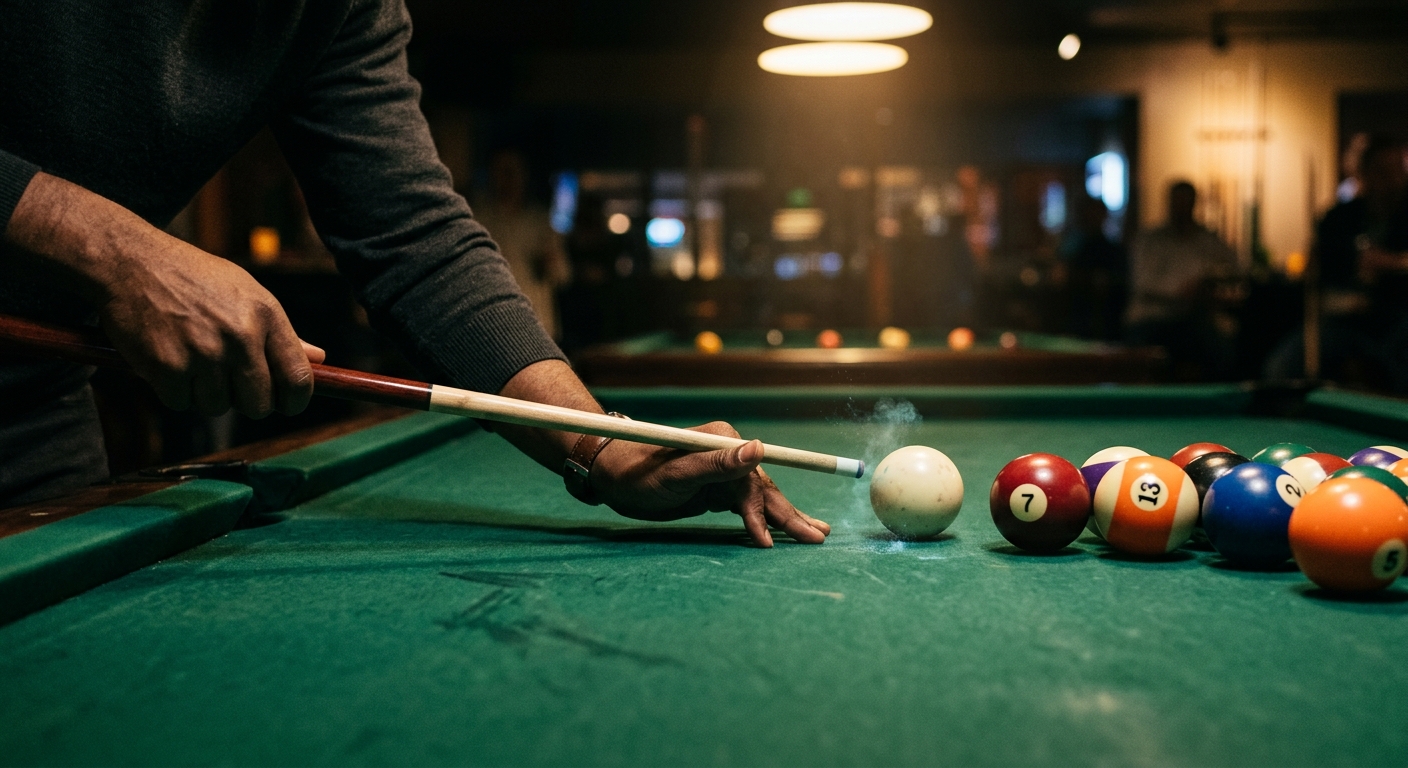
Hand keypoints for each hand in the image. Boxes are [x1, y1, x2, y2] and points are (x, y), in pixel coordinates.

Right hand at [5, 172, 323, 417]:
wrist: (132, 261)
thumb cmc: (195, 277)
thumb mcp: (247, 292)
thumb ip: (283, 333)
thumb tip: (319, 360)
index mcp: (266, 316)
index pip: (298, 379)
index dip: (295, 401)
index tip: (287, 405)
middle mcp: (240, 336)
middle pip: (258, 404)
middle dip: (246, 401)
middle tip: (229, 382)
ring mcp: (204, 353)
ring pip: (217, 407)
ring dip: (205, 394)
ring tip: (193, 361)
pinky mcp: (167, 367)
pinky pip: (181, 403)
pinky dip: (174, 391)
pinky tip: (169, 362)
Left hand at [589, 421, 831, 547]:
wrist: (612, 476)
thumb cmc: (637, 474)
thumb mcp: (675, 473)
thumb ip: (716, 464)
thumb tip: (759, 449)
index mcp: (724, 442)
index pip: (754, 482)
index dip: (769, 510)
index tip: (772, 538)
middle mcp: (730, 453)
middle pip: (766, 489)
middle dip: (791, 516)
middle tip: (818, 540)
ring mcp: (725, 471)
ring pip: (761, 499)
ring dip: (787, 518)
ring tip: (816, 534)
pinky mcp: (718, 488)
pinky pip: (748, 505)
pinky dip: (766, 519)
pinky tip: (784, 530)